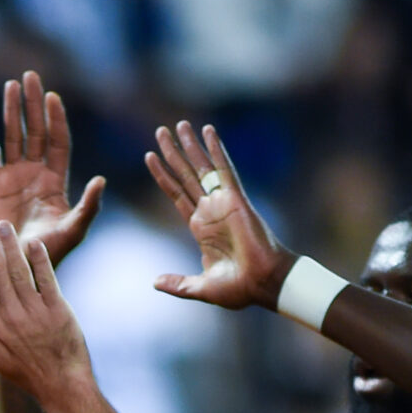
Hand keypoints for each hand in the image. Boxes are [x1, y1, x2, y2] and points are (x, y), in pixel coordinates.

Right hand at [0, 70, 104, 266]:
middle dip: (33, 105)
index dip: (55, 119)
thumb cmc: (47, 253)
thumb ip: (88, 206)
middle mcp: (35, 173)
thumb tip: (102, 179)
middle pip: (35, 131)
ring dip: (12, 111)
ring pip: (13, 136)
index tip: (52, 97)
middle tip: (31, 77)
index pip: (57, 141)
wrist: (14, 268)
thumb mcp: (73, 230)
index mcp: (56, 180)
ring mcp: (12, 176)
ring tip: (11, 85)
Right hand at [0, 219, 93, 406]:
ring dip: (11, 246)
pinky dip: (40, 261)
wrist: (59, 385)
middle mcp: (11, 316)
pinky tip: (34, 243)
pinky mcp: (57, 311)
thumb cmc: (25, 372)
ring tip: (5, 226)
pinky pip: (47, 280)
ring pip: (18, 273)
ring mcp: (34, 313)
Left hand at [146, 121, 293, 310]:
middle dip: (172, 153)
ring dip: (190, 146)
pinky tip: (208, 131)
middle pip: (185, 175)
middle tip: (160, 131)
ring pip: (201, 168)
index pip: (176, 194)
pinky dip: (216, 150)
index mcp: (201, 227)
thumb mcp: (200, 287)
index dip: (163, 176)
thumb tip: (155, 282)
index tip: (149, 157)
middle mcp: (210, 210)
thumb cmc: (239, 288)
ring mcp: (222, 203)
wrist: (262, 284)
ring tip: (178, 125)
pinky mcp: (235, 199)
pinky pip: (223, 170)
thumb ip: (178, 283)